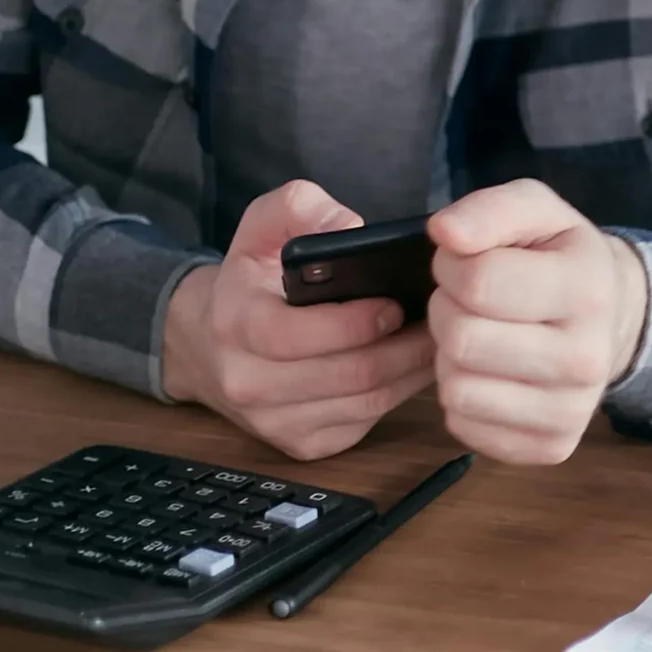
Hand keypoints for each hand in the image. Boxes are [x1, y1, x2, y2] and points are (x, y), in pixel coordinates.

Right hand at [160, 180, 436, 459]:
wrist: (207, 344)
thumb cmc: (250, 278)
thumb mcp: (263, 224)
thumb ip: (302, 206)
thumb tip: (348, 228)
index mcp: (236, 324)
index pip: (296, 336)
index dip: (354, 323)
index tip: (395, 304)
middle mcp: (248, 382)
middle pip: (347, 375)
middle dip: (403, 347)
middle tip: (444, 320)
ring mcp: (274, 421)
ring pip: (365, 403)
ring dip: (411, 372)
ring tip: (440, 338)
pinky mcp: (302, 445)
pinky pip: (365, 423)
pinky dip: (400, 395)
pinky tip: (416, 365)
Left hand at [427, 179, 647, 464]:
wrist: (614, 317)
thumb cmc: (561, 258)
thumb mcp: (535, 211)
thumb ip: (488, 210)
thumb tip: (444, 233)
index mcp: (588, 286)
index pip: (479, 281)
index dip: (453, 266)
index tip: (466, 262)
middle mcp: (588, 357)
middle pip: (464, 339)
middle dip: (449, 312)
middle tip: (473, 302)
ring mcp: (573, 409)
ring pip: (457, 388)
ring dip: (452, 357)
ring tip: (482, 335)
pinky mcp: (553, 446)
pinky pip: (464, 425)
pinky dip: (464, 397)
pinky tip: (491, 373)